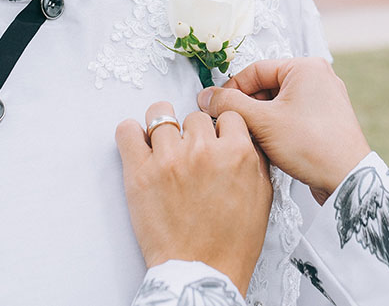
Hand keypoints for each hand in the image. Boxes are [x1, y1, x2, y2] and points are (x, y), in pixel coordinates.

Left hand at [115, 101, 272, 295]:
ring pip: (161, 116)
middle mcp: (203, 151)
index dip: (220, 128)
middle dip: (194, 134)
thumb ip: (254, 160)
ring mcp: (169, 159)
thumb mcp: (262, 197)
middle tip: (191, 154)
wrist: (200, 273)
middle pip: (195, 117)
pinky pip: (127, 131)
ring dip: (164, 129)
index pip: (227, 115)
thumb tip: (243, 138)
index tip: (213, 137)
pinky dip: (131, 133)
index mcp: (237, 153)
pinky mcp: (140, 172)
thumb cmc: (230, 244)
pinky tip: (139, 143)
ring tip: (164, 146)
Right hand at [198, 58, 370, 203]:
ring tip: (250, 139)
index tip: (215, 107)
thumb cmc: (312, 145)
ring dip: (260, 120)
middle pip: (266, 87)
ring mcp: (324, 99)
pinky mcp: (326, 120)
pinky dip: (276, 128)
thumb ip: (230, 105)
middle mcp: (318, 78)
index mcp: (306, 67)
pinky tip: (268, 146)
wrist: (347, 179)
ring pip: (278, 104)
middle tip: (232, 126)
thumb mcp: (262, 122)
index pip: (255, 70)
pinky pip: (292, 117)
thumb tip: (206, 96)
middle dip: (247, 107)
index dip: (231, 90)